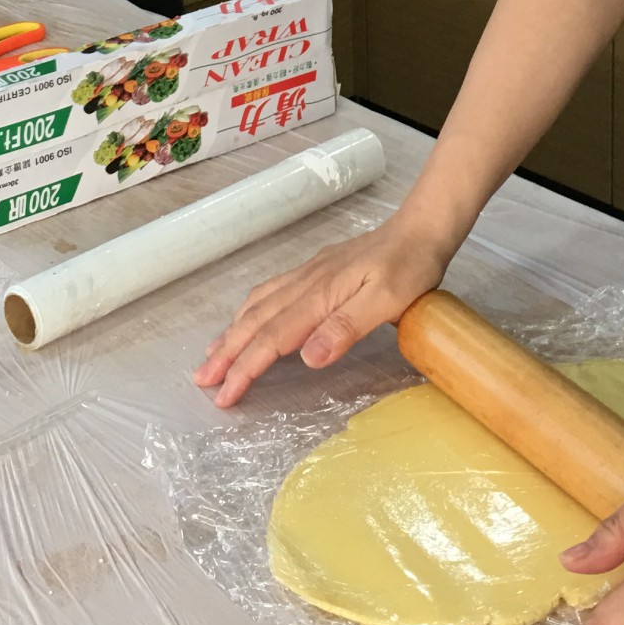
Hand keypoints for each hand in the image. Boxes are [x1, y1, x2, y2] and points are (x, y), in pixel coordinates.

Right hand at [194, 212, 457, 406]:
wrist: (421, 228)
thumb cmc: (410, 266)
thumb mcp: (388, 300)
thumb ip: (347, 327)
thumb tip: (307, 357)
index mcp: (320, 295)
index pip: (273, 337)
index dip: (246, 368)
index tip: (225, 396)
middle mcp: (306, 284)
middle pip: (256, 322)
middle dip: (227, 353)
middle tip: (201, 381)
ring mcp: (309, 275)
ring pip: (259, 306)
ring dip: (232, 332)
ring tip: (212, 355)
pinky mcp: (317, 272)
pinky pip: (270, 294)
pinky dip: (249, 312)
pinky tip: (247, 318)